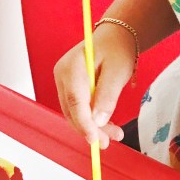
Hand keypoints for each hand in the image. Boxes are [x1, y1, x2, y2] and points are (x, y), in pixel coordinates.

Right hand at [53, 23, 136, 147]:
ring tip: (114, 135)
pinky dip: (91, 119)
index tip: (95, 139)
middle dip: (90, 129)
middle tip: (108, 142)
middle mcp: (62, 75)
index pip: (75, 101)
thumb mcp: (118, 72)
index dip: (84, 124)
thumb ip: (107, 96)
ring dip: (92, 127)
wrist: (114, 37)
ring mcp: (63, 82)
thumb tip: (98, 120)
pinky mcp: (69, 88)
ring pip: (74, 113)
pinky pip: (77, 109)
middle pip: (72, 110)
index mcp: (72, 67)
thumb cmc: (117, 49)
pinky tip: (107, 126)